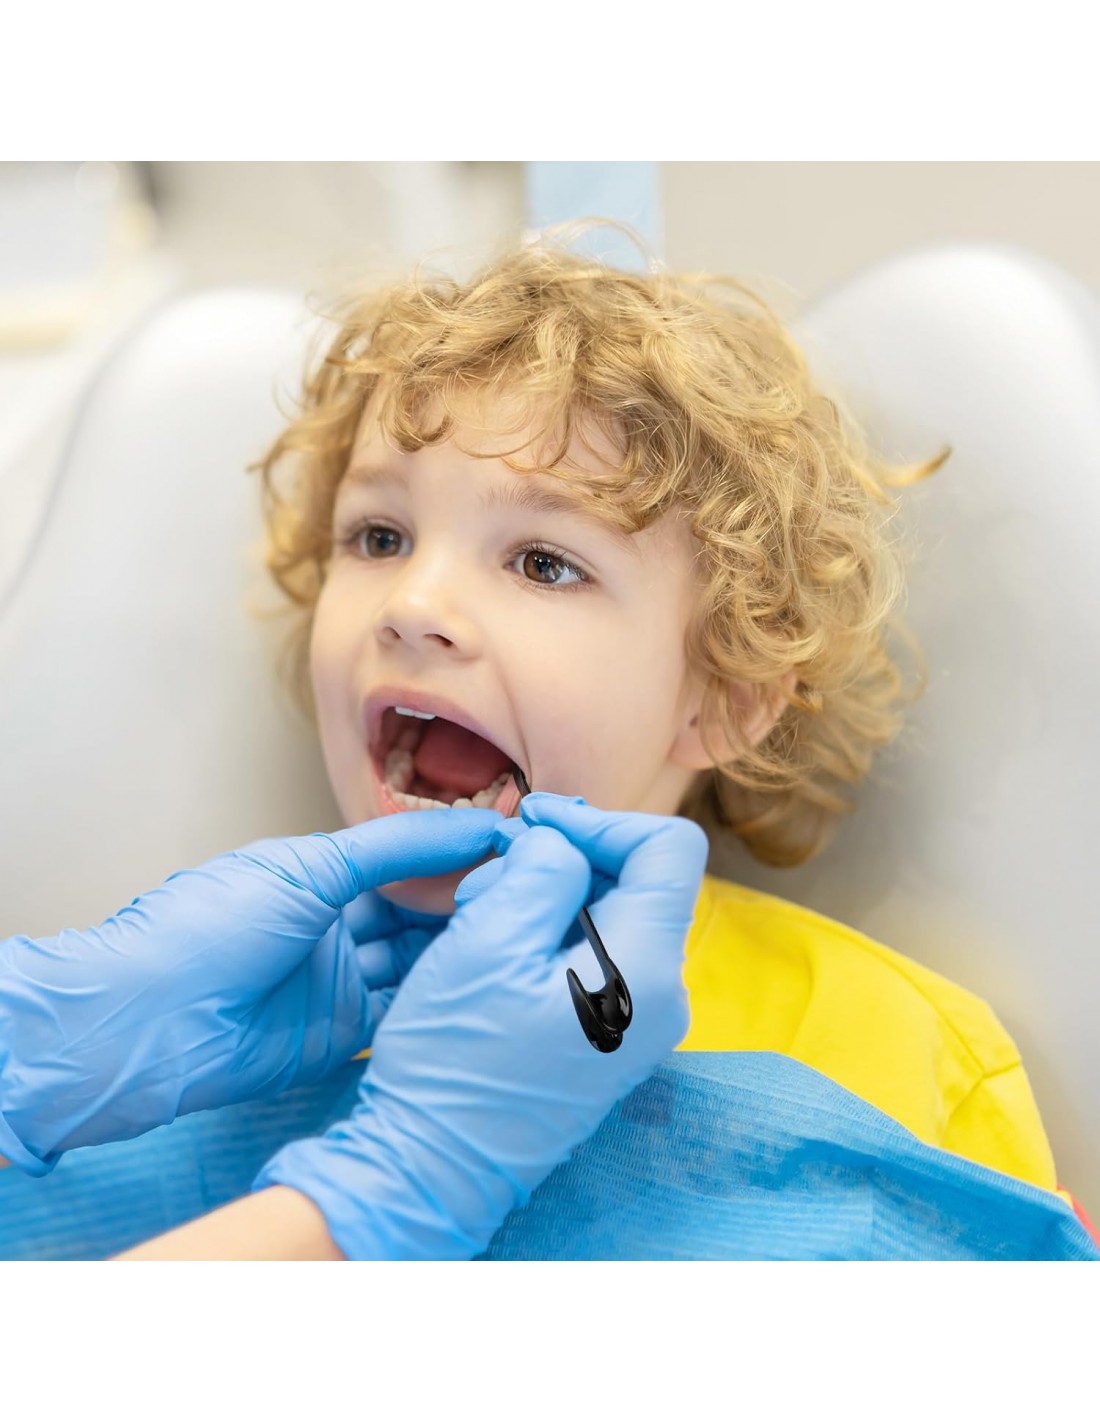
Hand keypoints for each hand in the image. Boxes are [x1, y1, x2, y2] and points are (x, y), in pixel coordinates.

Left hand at [0, 809, 500, 1173]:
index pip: (404, 856)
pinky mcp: (342, 1035)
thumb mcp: (307, 869)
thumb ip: (392, 849)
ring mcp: (338, 980)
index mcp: (316, 874)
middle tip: (530, 886)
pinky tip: (482, 975)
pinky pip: (404, 1009)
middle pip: (416, 908)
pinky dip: (439, 992)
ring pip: (417, 958)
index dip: (456, 849)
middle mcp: (332, 925)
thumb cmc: (206, 928)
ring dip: (461, 944)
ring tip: (519, 926)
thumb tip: (471, 824)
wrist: (150, 1023)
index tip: (516, 841)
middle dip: (468, 896)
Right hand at [253, 796, 708, 1258]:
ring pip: (611, 914)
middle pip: (638, 879)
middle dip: (562, 861)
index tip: (534, 821)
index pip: (669, 848)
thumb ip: (542, 870)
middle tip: (485, 882)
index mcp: (647, 970)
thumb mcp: (489, 940)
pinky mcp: (611, 1036)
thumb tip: (564, 841)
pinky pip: (596, 955)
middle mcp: (664, 996)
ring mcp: (641, 1022)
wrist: (431, 1167)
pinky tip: (493, 950)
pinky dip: (548, 932)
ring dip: (546, 896)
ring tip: (478, 918)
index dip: (602, 821)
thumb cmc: (453, 1061)